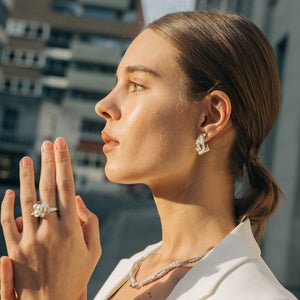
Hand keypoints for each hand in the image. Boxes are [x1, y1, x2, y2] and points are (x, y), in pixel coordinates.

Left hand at [1, 138, 101, 299]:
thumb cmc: (78, 273)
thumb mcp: (94, 249)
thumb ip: (90, 221)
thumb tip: (76, 197)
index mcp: (73, 228)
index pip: (66, 186)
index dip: (64, 163)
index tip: (61, 145)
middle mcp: (51, 229)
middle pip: (48, 188)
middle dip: (48, 162)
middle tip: (48, 143)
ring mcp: (31, 239)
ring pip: (27, 200)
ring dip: (27, 177)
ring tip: (28, 158)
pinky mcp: (15, 249)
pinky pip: (7, 223)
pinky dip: (6, 205)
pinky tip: (8, 190)